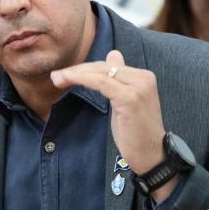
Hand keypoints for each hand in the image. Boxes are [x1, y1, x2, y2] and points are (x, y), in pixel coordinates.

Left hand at [51, 50, 172, 200]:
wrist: (152, 155)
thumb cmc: (136, 132)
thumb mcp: (126, 100)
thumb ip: (119, 79)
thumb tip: (113, 53)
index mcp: (143, 76)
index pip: (109, 65)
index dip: (85, 68)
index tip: (65, 74)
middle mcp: (143, 77)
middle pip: (103, 66)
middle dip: (77, 69)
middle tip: (56, 76)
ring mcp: (138, 87)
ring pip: (100, 72)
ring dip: (75, 74)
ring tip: (57, 79)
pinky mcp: (130, 98)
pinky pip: (101, 83)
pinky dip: (83, 80)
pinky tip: (69, 81)